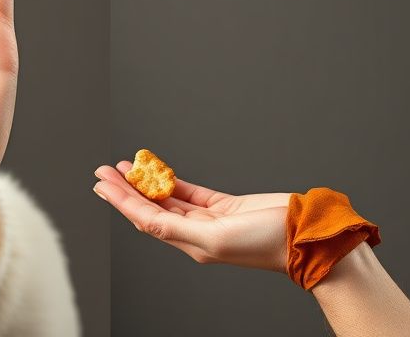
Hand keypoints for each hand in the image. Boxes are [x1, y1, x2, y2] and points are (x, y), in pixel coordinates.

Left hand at [94, 161, 288, 270]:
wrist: (307, 236)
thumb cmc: (268, 242)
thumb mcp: (217, 237)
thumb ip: (178, 228)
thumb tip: (145, 221)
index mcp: (191, 244)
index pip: (145, 220)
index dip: (121, 201)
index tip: (102, 183)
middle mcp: (196, 233)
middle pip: (150, 209)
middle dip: (126, 189)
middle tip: (104, 170)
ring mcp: (210, 220)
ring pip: (168, 199)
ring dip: (145, 183)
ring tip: (124, 166)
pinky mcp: (224, 207)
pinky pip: (189, 192)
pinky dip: (172, 180)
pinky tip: (156, 170)